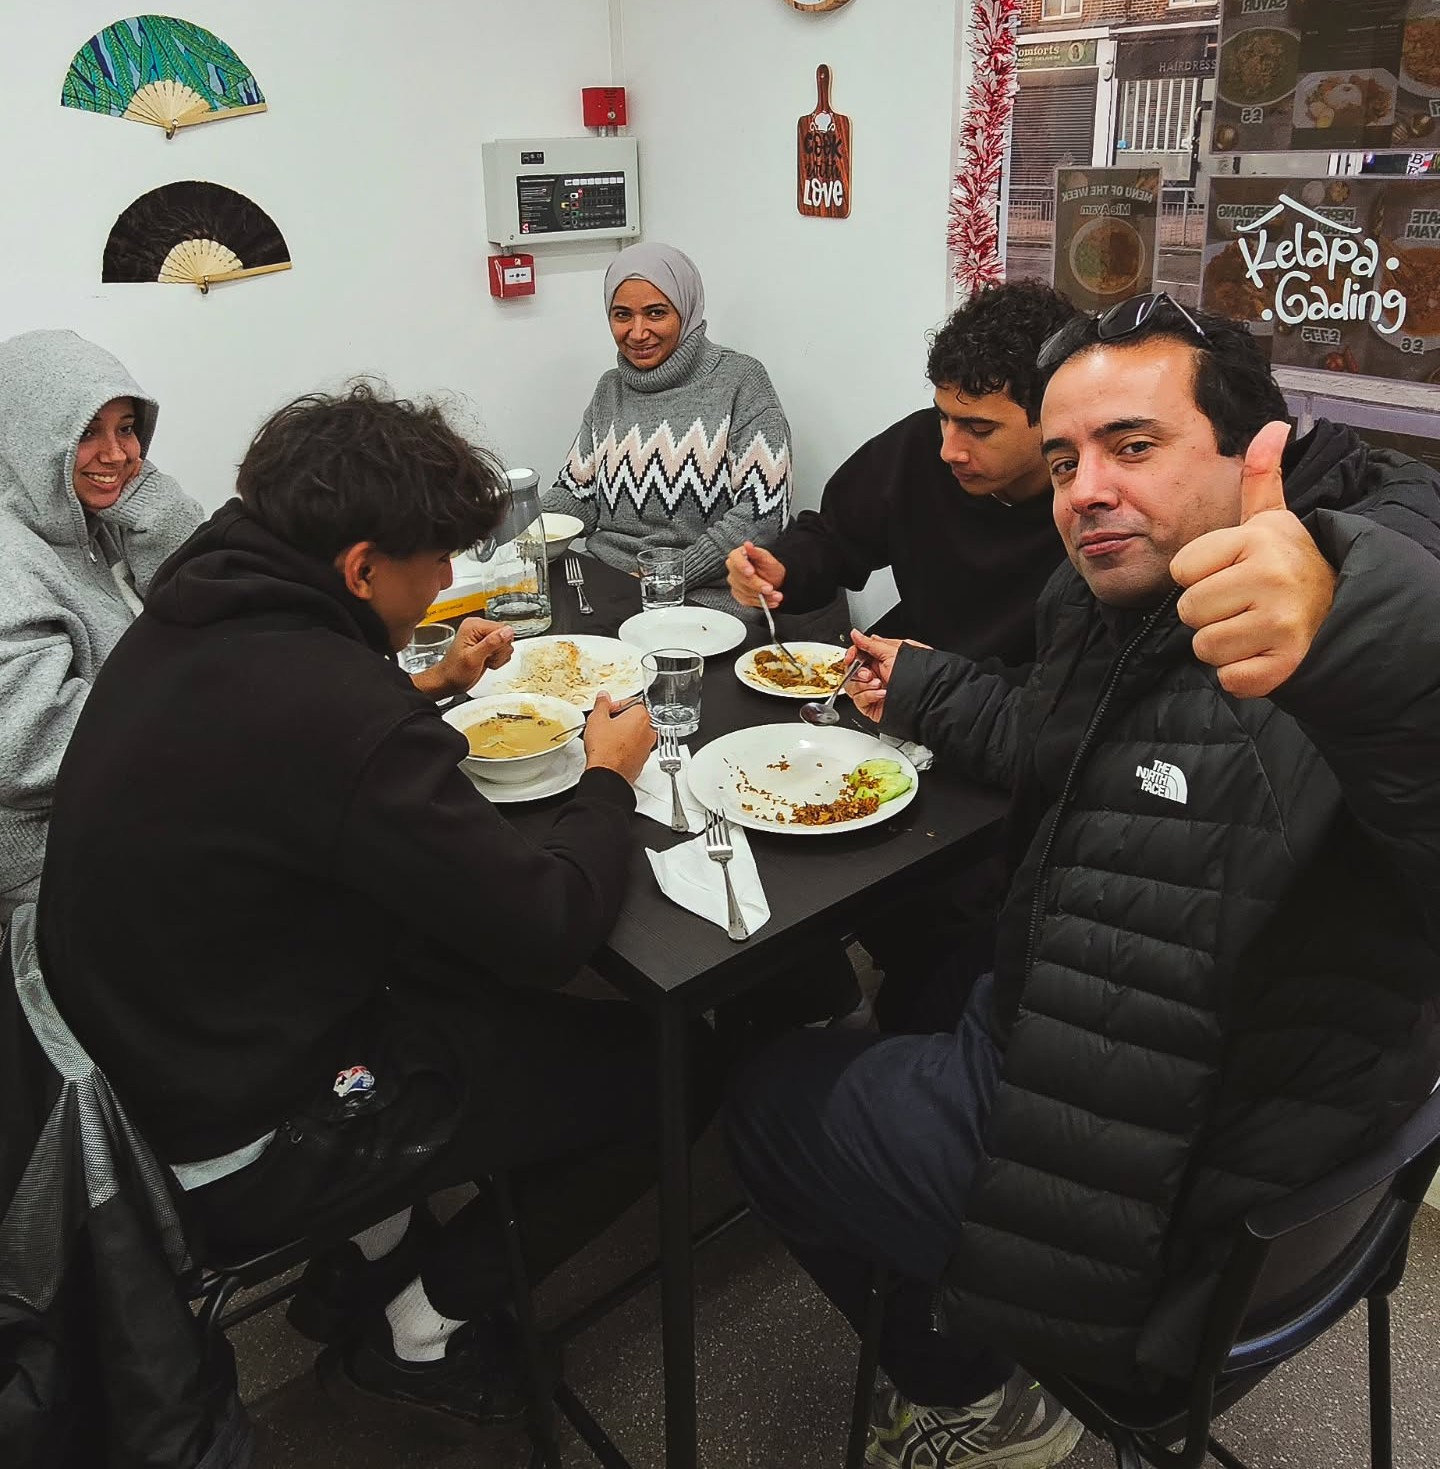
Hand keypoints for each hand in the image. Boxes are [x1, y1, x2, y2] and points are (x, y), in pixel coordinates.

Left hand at [411, 618, 514, 700]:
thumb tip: (507, 631)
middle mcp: (479, 628)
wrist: (448, 682)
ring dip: (499, 657)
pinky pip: (503, 651)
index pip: (503, 628)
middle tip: (485, 658)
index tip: (489, 654)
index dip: (500, 644)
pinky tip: (487, 662)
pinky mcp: (488, 646)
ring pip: (506, 645)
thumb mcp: (473, 658)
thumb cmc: (454, 671)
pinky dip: (498, 660)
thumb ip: (492, 643)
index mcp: (474, 625)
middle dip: (499, 652)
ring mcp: (484, 637)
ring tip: (484, 661)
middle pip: (506, 636)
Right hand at [583, 692, 655, 783]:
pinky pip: (634, 748)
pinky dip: (626, 747)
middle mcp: (648, 732)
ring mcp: (647, 747)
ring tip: (608, 738)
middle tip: (606, 723)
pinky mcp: (642, 760)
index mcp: (641, 717)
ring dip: (624, 733)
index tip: (608, 710)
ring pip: (636, 734)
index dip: (616, 705)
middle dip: (621, 719)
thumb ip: (602, 704)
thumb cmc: (605, 750)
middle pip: (635, 718)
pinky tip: (612, 749)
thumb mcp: (597, 719)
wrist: (607, 774)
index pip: (632, 702)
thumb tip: (603, 697)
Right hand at [726, 540, 786, 610]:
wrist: (775, 580)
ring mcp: (735, 583)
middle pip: (740, 579)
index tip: (751, 572)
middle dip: (757, 585)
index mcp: (738, 556)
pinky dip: (761, 603)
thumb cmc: (770, 568)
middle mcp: (734, 570)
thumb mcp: (767, 559)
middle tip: (770, 588)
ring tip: (777, 596)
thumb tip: (748, 545)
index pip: (735, 559)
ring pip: (745, 592)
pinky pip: (748, 601)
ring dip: (762, 596)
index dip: (742, 566)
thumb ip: (757, 553)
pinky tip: (772, 601)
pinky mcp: (739, 595)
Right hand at [845, 629, 931, 722]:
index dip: (852, 655)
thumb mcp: (893, 653)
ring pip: (851, 685)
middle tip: (869, 674)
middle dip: (858, 672)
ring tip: (879, 684)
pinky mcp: (871, 705)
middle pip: (851, 670)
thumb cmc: (916, 676)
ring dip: (864, 685)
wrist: (924, 700)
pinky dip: (869, 696)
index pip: (857, 655)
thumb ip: (871, 644)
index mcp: (881, 659)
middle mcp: (876, 674)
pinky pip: (858, 699)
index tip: (852, 656)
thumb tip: (855, 634)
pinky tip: (882, 694)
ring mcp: (872, 690)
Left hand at [1171, 420, 1335, 698]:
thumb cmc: (1290, 566)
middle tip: (1244, 604)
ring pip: (1203, 648)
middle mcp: (1271, 578)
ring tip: (1254, 627)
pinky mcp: (1284, 665)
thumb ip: (1261, 477)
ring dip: (1223, 645)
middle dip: (1209, 613)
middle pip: (1187, 611)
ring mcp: (1280, 623)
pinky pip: (1228, 679)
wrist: (1342, 611)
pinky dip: (1241, 675)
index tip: (1233, 572)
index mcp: (1257, 540)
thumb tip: (1273, 425)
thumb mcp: (1273, 520)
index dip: (1200, 575)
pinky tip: (1263, 654)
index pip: (1180, 571)